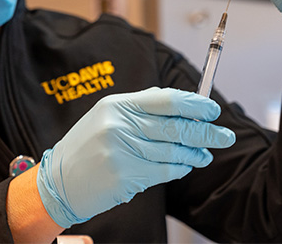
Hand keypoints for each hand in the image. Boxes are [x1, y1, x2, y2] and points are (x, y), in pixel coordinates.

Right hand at [36, 87, 235, 227]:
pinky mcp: (125, 177)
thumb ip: (142, 106)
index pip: (166, 100)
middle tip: (224, 136)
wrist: (57, 182)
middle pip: (175, 127)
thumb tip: (182, 103)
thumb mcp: (107, 115)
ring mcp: (122, 153)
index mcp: (118, 105)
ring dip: (196, 154)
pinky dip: (180, 168)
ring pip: (173, 152)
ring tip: (205, 154)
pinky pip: (164, 171)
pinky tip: (187, 165)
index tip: (212, 110)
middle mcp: (120, 126)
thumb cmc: (87, 146)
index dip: (194, 104)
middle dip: (206, 132)